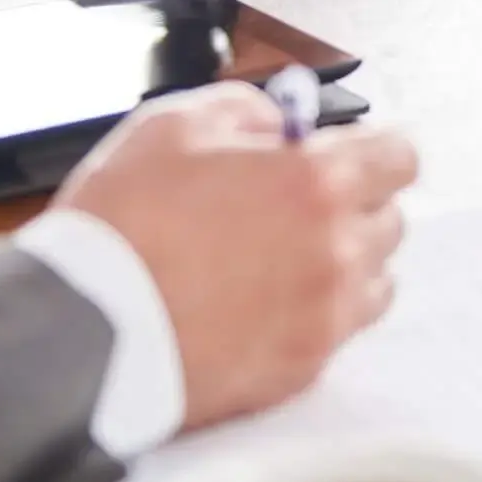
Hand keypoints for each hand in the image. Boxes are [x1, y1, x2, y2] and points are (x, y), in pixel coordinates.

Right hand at [53, 85, 416, 430]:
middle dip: (351, 206)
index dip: (372, 150)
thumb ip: (248, 112)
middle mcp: (337, 251)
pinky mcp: (302, 369)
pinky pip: (338, 331)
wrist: (82, 330)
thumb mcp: (174, 124)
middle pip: (389, 220)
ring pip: (372, 281)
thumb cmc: (120, 227)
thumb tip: (281, 124)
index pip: (399, 157)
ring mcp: (325, 317)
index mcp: (318, 182)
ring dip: (341, 264)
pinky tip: (260, 304)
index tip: (351, 155)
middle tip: (294, 208)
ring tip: (275, 261)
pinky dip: (314, 314)